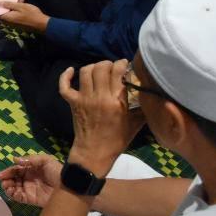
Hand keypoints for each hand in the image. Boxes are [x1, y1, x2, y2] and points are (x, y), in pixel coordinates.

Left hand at [0, 0, 49, 33]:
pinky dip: (16, 9)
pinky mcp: (19, 23)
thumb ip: (9, 5)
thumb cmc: (31, 14)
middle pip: (2, 13)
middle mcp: (8, 22)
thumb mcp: (20, 7)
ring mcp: (14, 23)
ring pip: (9, 13)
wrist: (42, 24)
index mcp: (7, 18)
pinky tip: (22, 2)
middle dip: (4, 5)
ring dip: (12, 6)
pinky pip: (14, 15)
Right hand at [0, 154, 62, 207]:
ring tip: (7, 187)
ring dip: (8, 188)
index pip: (15, 170)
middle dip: (6, 181)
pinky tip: (14, 193)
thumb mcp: (45, 160)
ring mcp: (29, 189)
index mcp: (30, 169)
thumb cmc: (58, 172)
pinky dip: (14, 196)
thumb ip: (30, 159)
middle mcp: (28, 179)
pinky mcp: (31, 199)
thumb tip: (14, 160)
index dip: (8, 172)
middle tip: (3, 182)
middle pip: (12, 180)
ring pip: (13, 189)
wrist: (68, 188)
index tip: (1, 175)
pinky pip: (19, 198)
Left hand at [60, 59, 145, 177]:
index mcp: (116, 101)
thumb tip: (151, 92)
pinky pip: (64, 85)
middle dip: (108, 64)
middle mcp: (99, 96)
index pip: (118, 72)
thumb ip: (143, 107)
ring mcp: (83, 98)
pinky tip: (71, 70)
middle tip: (113, 68)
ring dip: (93, 67)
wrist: (94, 152)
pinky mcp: (72, 102)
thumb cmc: (117, 139)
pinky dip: (65, 76)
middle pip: (101, 68)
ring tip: (99, 70)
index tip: (125, 65)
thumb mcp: (136, 123)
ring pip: (85, 72)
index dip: (122, 64)